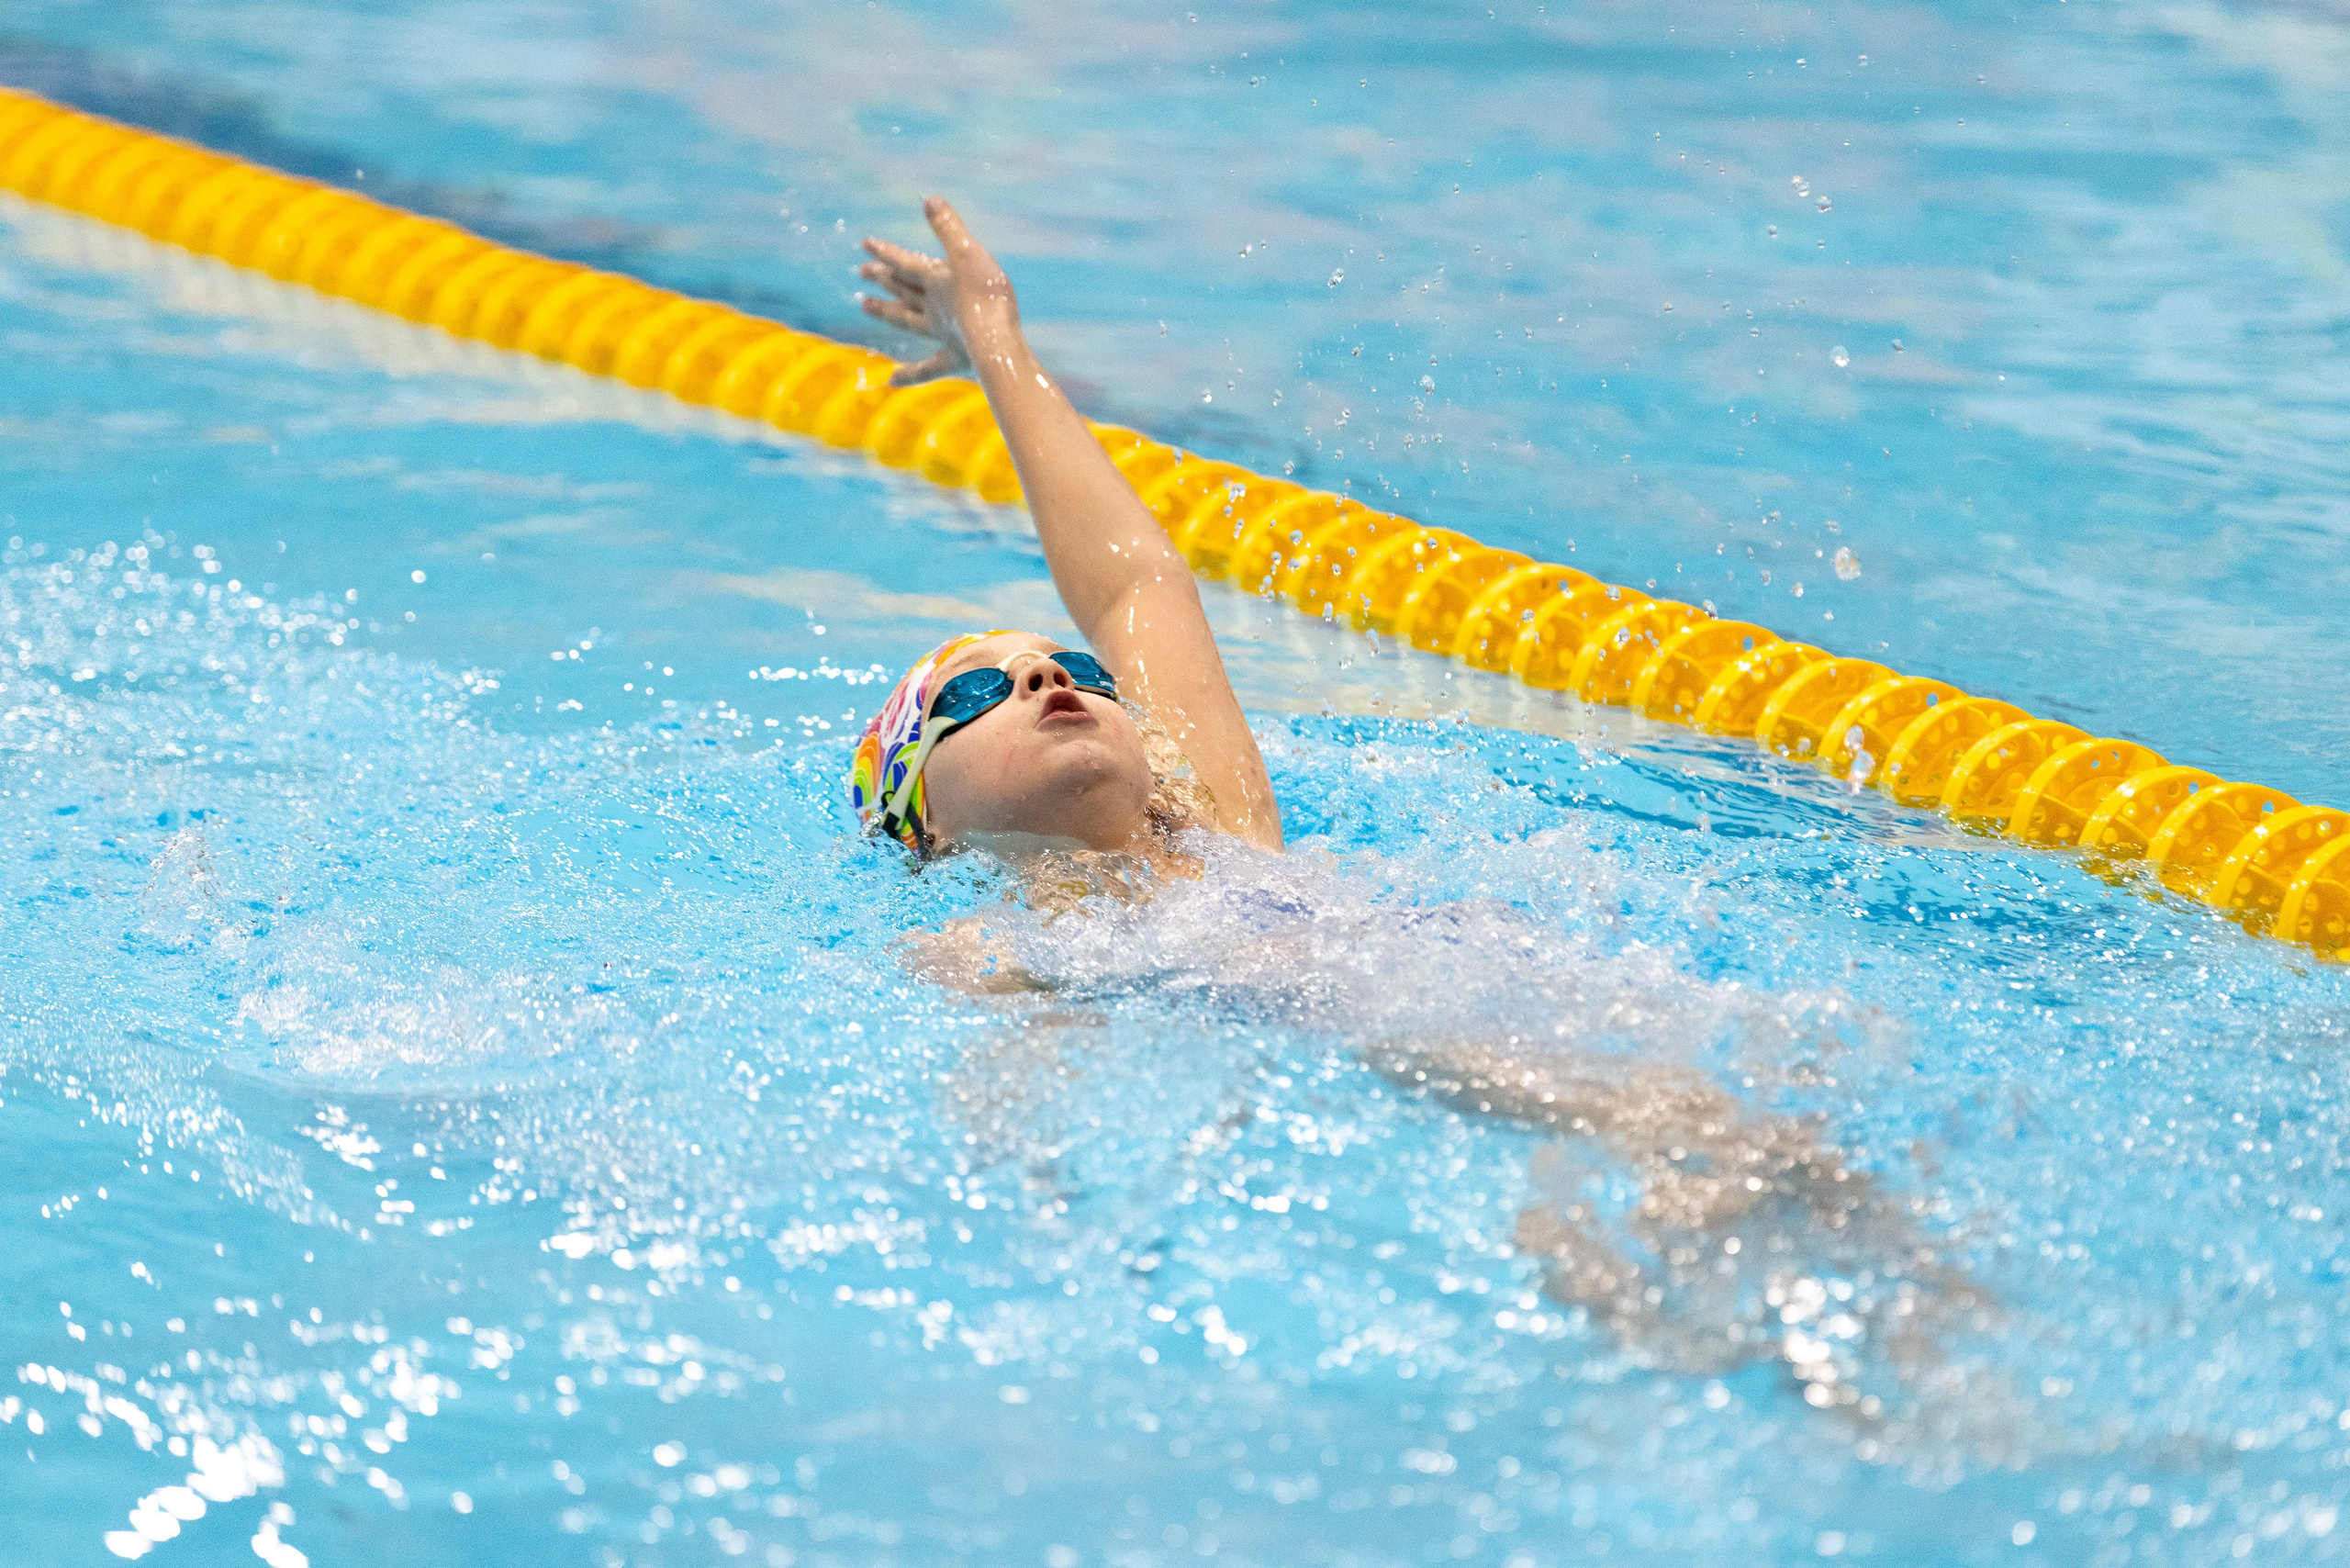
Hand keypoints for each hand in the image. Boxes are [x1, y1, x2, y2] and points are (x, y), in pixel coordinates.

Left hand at [858, 196, 1019, 386]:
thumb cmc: (986, 296)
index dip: (885, 252)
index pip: (905, 263)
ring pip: (907, 320)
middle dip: (883, 278)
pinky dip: (909, 375)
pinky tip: (890, 380)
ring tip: (865, 306)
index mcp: (936, 281)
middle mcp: (933, 306)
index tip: (864, 244)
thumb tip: (928, 199)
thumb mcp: (969, 254)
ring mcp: (942, 333)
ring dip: (887, 312)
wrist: (997, 341)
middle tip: (862, 272)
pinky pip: (927, 368)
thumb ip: (949, 228)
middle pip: (902, 289)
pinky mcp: (955, 357)